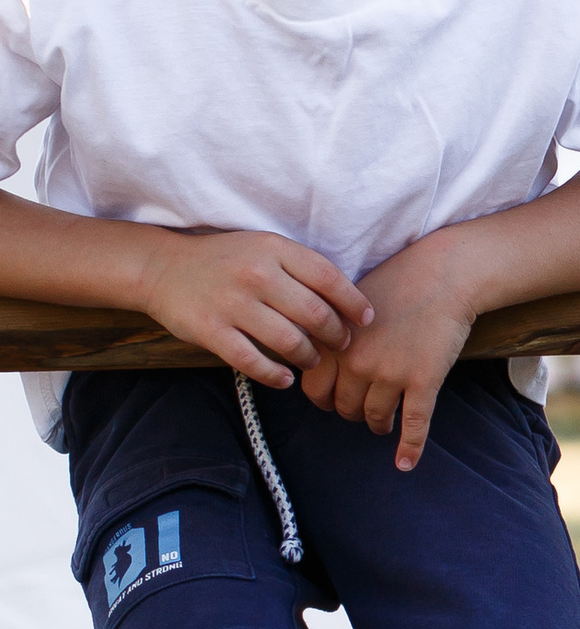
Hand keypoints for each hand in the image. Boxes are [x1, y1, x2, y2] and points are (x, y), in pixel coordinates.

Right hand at [133, 229, 369, 389]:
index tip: (366, 320)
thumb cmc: (227, 260)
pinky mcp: (210, 330)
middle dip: (336, 336)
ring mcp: (232, 303)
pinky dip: (275, 376)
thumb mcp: (264, 248)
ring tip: (311, 360)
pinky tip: (286, 380)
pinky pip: (253, 361)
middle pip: (315, 314)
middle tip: (341, 345)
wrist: (163, 267)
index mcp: (274, 249)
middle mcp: (256, 274)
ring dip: (309, 357)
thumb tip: (347, 301)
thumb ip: (301, 268)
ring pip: (290, 341)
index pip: (329, 278)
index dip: (354, 303)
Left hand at [298, 236, 475, 470]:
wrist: (444, 275)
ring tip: (383, 424)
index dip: (325, 398)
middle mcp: (356, 362)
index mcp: (333, 342)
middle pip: (345, 408)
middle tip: (362, 409)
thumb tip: (315, 359)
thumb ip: (330, 333)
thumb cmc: (397, 282)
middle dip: (352, 412)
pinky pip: (414, 424)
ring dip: (378, 425)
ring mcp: (390, 374)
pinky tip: (405, 464)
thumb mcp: (347, 302)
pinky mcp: (423, 382)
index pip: (314, 390)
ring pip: (375, 418)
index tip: (336, 397)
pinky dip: (410, 448)